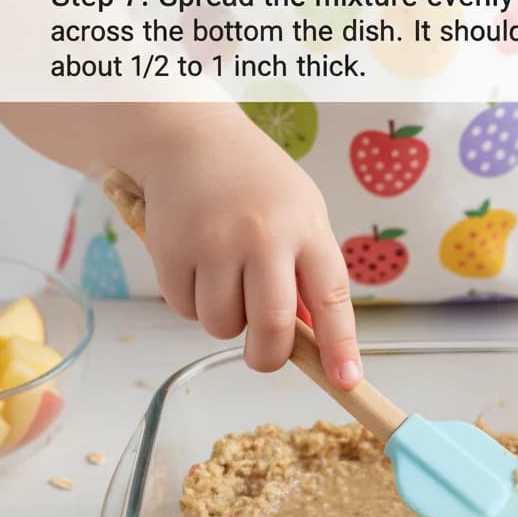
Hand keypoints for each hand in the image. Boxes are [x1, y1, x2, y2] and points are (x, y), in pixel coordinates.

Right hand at [138, 107, 360, 387]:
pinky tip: (197, 267)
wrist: (189, 136)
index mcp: (307, 228)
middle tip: (263, 356)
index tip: (347, 380)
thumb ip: (310, 273)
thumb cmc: (257, 184)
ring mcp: (214, 243)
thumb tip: (315, 339)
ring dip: (226, 322)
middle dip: (269, 356)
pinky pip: (185, 309)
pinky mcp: (171, 249)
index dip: (340, 346)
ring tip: (227, 284)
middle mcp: (263, 236)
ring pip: (223, 326)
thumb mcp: (302, 215)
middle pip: (271, 327)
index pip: (331, 299)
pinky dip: (192, 304)